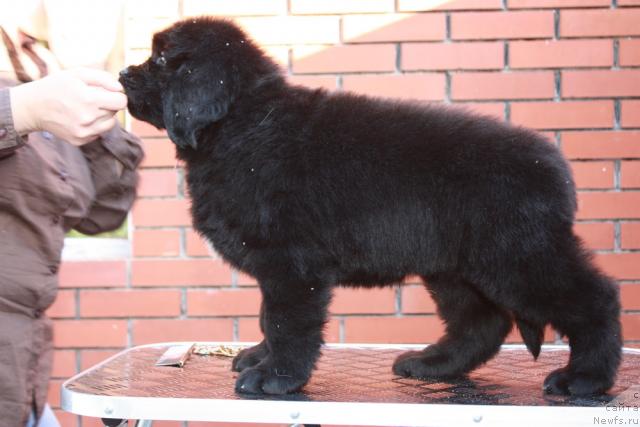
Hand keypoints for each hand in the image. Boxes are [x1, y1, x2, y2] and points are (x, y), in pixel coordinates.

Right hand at [9, 68, 126, 145]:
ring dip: (103, 116)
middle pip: (115, 112)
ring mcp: (84, 132)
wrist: (33, 107)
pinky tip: (79, 117)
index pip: (121, 102)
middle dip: (108, 104)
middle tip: (91, 98)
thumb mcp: (77, 74)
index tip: (110, 93)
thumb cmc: (56, 86)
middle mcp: (88, 118)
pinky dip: (94, 126)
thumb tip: (120, 88)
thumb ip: (103, 78)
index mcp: (89, 99)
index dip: (118, 95)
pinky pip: (98, 133)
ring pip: (109, 124)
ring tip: (86, 108)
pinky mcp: (80, 141)